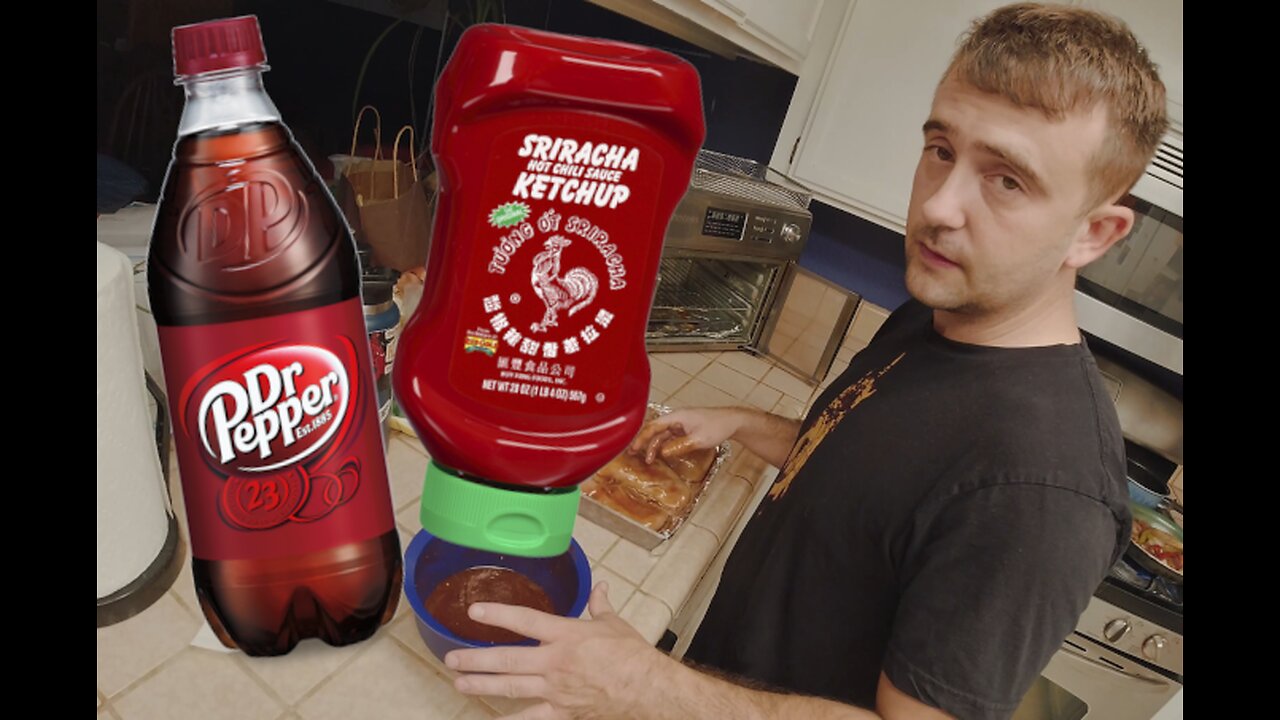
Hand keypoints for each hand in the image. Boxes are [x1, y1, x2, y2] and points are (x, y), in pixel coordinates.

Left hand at [445, 582, 668, 719]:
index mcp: (566, 634)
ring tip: (459, 683)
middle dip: (476, 659)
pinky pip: (530, 719)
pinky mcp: (561, 712)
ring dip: (482, 685)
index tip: (474, 611)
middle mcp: (554, 661)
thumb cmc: (632, 655)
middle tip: (451, 658)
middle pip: (507, 659)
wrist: (646, 688)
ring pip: (510, 688)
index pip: (525, 621)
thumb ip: (600, 605)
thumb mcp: (614, 623)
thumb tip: (600, 588)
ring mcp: (555, 689)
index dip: (498, 614)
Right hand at [628, 407, 741, 463]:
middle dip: (645, 442)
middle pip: (656, 430)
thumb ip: (679, 446)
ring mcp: (681, 423)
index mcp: (677, 416)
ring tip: (649, 459)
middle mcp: (676, 418)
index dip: (642, 437)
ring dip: (655, 446)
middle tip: (635, 454)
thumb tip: (663, 452)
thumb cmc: (717, 426)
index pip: (654, 425)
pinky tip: (661, 454)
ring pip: (662, 434)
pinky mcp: (685, 429)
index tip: (634, 447)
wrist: (732, 422)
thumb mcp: (698, 439)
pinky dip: (664, 445)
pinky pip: (670, 437)